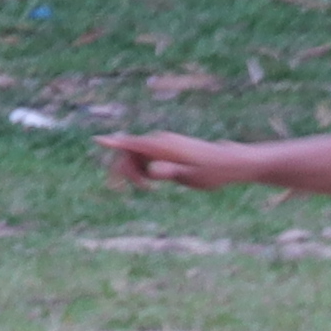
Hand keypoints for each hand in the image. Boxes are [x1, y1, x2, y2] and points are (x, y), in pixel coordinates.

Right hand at [100, 129, 244, 187]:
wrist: (232, 163)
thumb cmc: (213, 171)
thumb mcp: (192, 176)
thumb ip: (170, 172)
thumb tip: (152, 170)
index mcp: (165, 147)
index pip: (134, 143)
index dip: (114, 143)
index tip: (97, 140)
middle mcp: (162, 142)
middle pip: (131, 152)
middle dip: (126, 170)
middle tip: (133, 190)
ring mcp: (165, 144)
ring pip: (138, 156)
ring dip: (136, 172)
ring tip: (151, 189)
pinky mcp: (169, 149)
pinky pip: (147, 157)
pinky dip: (145, 169)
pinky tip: (154, 182)